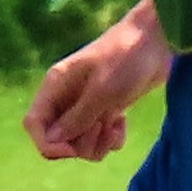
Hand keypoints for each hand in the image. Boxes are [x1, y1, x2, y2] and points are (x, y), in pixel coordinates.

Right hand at [24, 6, 174, 162]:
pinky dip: (112, 139)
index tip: (72, 150)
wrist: (157, 41)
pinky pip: (100, 140)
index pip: (34, 124)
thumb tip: (52, 141)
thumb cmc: (126, 57)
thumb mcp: (102, 90)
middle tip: (102, 127)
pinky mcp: (106, 111)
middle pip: (58, 139)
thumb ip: (77, 117)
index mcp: (56, 86)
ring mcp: (86, 106)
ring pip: (80, 143)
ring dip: (98, 143)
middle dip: (80, 144)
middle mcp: (66, 98)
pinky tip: (122, 122)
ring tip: (115, 125)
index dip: (48, 144)